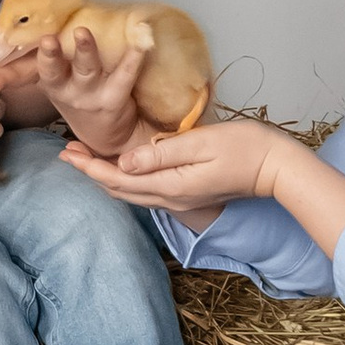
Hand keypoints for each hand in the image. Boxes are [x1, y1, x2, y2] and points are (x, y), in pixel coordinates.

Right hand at [21, 22, 150, 156]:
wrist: (108, 137)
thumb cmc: (78, 98)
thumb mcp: (52, 85)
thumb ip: (32, 68)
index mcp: (48, 83)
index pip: (17, 77)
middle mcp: (65, 89)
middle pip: (53, 70)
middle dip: (49, 56)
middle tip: (47, 41)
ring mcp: (89, 94)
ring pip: (86, 69)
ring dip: (85, 51)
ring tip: (83, 32)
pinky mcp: (114, 98)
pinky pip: (124, 75)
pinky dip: (133, 58)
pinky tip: (141, 43)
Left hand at [63, 113, 288, 223]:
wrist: (277, 168)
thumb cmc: (244, 147)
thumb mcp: (201, 144)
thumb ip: (160, 155)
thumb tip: (123, 163)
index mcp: (171, 186)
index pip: (119, 180)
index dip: (90, 167)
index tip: (68, 152)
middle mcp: (171, 198)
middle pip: (120, 190)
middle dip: (91, 172)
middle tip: (67, 154)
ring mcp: (180, 199)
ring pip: (132, 193)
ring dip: (106, 177)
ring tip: (86, 160)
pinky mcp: (188, 194)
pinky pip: (146, 191)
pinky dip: (125, 180)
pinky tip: (120, 169)